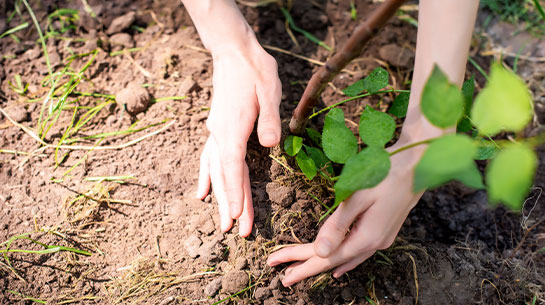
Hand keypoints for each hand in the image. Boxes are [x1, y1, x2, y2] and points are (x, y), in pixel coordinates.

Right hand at [196, 46, 281, 236]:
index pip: (232, 167)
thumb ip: (270, 120)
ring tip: (221, 221)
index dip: (235, 193)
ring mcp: (216, 132)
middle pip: (224, 175)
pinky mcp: (218, 129)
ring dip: (220, 196)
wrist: (234, 53)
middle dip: (230, 203)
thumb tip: (271, 146)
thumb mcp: (269, 90)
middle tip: (234, 231)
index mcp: (233, 128)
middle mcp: (220, 134)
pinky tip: (203, 192)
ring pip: (215, 170)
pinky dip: (207, 177)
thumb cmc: (255, 70)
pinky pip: (209, 159)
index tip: (237, 217)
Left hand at [267, 143, 425, 285]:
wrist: (419, 163)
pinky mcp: (384, 232)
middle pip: (334, 261)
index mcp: (366, 237)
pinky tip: (337, 268)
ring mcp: (382, 239)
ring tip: (302, 272)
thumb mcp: (357, 196)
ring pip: (346, 258)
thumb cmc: (385, 174)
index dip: (300, 263)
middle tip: (283, 277)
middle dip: (306, 268)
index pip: (325, 257)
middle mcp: (374, 243)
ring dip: (323, 265)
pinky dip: (343, 260)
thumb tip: (319, 252)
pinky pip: (358, 252)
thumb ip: (337, 225)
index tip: (278, 268)